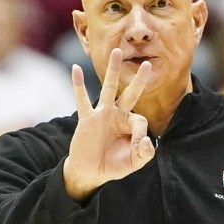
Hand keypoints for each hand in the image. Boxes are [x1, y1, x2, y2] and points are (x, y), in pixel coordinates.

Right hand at [63, 48, 153, 200]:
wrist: (90, 172)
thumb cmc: (113, 166)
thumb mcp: (133, 163)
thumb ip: (144, 154)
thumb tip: (147, 140)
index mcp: (130, 124)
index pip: (140, 121)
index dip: (141, 134)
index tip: (138, 147)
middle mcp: (117, 115)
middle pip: (130, 93)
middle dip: (139, 79)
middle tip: (148, 63)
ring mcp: (102, 114)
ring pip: (108, 88)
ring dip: (112, 70)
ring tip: (116, 51)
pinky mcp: (87, 119)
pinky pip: (82, 99)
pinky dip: (78, 85)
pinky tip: (76, 69)